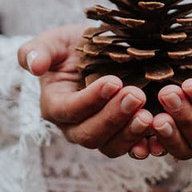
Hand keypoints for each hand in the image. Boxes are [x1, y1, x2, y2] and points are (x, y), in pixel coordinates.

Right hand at [19, 26, 155, 158]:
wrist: (99, 53)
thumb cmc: (73, 47)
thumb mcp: (53, 41)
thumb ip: (36, 51)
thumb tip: (33, 67)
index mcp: (54, 105)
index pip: (69, 110)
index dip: (91, 100)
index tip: (114, 81)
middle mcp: (74, 126)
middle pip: (89, 134)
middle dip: (113, 117)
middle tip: (136, 95)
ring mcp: (99, 134)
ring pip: (110, 147)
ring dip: (130, 134)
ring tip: (149, 115)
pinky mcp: (121, 137)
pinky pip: (131, 150)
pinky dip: (145, 147)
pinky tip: (158, 139)